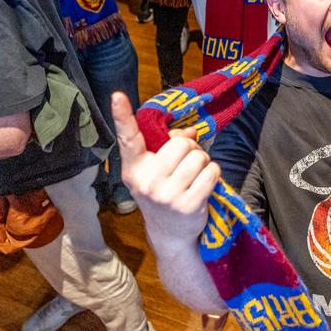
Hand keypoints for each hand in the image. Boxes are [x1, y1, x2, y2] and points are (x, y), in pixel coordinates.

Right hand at [113, 92, 220, 247]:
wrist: (170, 234)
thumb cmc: (164, 193)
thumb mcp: (157, 171)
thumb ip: (168, 147)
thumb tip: (190, 131)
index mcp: (134, 168)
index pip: (128, 138)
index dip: (122, 115)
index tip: (117, 96)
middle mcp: (146, 181)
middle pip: (180, 143)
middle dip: (190, 149)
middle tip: (187, 163)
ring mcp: (166, 195)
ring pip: (198, 156)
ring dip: (203, 162)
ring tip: (194, 176)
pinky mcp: (187, 205)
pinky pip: (211, 172)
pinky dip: (213, 174)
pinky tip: (204, 185)